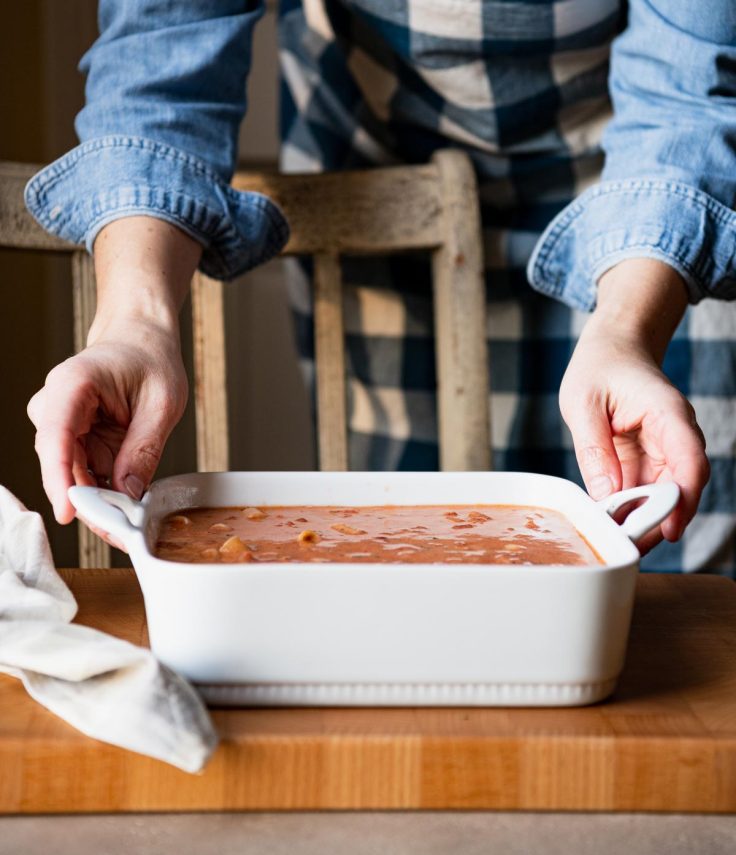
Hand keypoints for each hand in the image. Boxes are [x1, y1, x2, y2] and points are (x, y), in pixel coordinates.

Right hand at [27, 217, 200, 540]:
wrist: (141, 342)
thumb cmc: (151, 360)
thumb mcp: (162, 403)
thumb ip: (144, 447)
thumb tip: (129, 494)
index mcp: (73, 384)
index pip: (56, 436)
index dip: (59, 478)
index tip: (69, 511)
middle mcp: (55, 406)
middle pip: (61, 465)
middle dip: (90, 502)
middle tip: (121, 533)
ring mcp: (60, 425)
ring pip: (71, 475)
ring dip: (99, 501)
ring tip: (130, 523)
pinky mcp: (72, 441)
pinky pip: (82, 473)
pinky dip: (103, 492)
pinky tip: (125, 505)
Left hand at [560, 259, 709, 551]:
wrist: (612, 349)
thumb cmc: (599, 367)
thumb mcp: (583, 404)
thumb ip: (594, 449)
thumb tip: (605, 496)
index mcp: (667, 413)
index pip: (689, 459)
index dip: (683, 498)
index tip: (668, 527)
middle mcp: (674, 435)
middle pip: (679, 486)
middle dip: (659, 520)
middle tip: (631, 549)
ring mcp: (663, 449)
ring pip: (662, 494)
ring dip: (644, 519)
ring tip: (617, 543)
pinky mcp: (647, 460)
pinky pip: (644, 490)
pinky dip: (631, 509)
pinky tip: (612, 525)